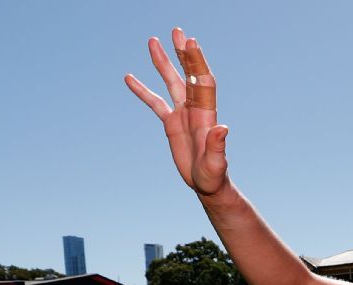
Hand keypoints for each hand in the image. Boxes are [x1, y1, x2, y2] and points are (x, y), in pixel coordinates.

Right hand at [125, 28, 229, 195]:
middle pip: (187, 75)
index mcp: (206, 114)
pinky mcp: (170, 123)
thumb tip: (223, 128)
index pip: (202, 82)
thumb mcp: (216, 163)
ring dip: (162, 62)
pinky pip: (155, 102)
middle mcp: (195, 109)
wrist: (206, 184)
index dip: (197, 62)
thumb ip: (218, 146)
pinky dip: (143, 90)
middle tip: (177, 31)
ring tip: (152, 41)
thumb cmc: (214, 175)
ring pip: (170, 82)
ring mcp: (182, 113)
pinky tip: (129, 77)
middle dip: (183, 54)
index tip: (191, 42)